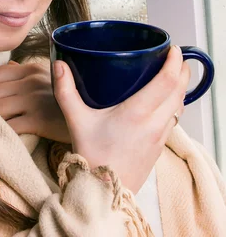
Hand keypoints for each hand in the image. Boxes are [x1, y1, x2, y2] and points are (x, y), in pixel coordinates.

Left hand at [0, 60, 70, 142]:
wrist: (94, 120)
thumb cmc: (71, 98)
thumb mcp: (51, 77)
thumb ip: (27, 72)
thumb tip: (8, 66)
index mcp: (32, 69)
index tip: (6, 98)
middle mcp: (31, 82)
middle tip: (9, 113)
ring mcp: (34, 101)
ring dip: (2, 119)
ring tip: (13, 123)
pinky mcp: (38, 121)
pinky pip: (9, 126)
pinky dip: (8, 132)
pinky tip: (18, 134)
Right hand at [53, 45, 189, 193]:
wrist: (104, 192)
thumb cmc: (92, 156)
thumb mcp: (76, 120)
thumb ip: (66, 91)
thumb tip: (59, 65)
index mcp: (137, 113)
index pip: (166, 82)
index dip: (174, 62)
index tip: (172, 49)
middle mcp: (154, 123)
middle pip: (179, 91)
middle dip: (182, 70)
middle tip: (174, 55)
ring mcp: (160, 136)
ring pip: (179, 105)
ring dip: (180, 87)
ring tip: (171, 73)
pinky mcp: (160, 146)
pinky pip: (174, 119)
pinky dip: (174, 104)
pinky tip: (162, 100)